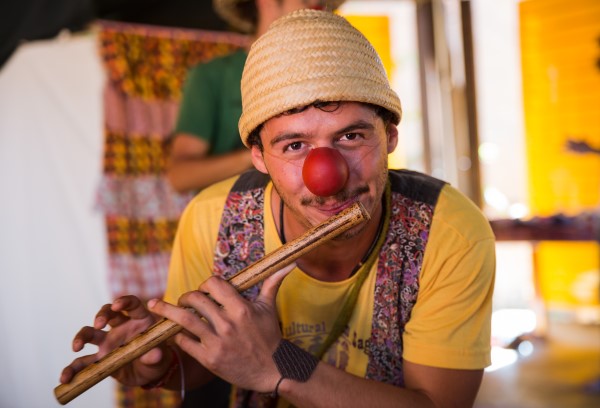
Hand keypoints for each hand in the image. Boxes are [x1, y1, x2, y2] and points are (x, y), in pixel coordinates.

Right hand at [59, 295, 171, 386]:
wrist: (151, 373)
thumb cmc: (158, 359)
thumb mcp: (160, 357)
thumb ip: (156, 355)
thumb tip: (156, 354)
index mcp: (139, 320)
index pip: (132, 304)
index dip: (124, 301)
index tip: (117, 305)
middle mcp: (120, 327)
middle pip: (107, 314)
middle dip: (101, 316)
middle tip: (98, 324)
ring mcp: (108, 342)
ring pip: (90, 333)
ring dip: (81, 337)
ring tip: (77, 347)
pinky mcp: (100, 358)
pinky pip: (83, 361)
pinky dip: (72, 369)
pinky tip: (65, 377)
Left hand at [148, 264, 294, 392]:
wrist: (273, 371)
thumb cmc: (270, 337)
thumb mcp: (270, 308)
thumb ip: (272, 283)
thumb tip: (287, 264)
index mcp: (241, 308)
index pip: (214, 283)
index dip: (206, 284)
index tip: (204, 289)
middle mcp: (228, 323)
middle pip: (195, 299)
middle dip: (186, 296)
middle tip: (184, 300)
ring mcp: (217, 342)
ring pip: (184, 320)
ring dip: (167, 311)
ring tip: (156, 305)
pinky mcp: (209, 359)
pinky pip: (184, 342)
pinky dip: (177, 334)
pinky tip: (176, 332)